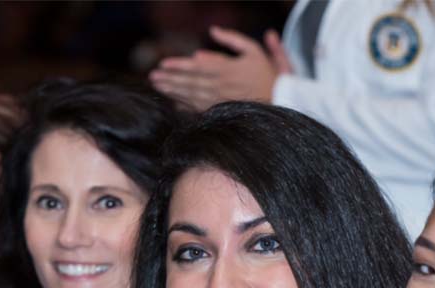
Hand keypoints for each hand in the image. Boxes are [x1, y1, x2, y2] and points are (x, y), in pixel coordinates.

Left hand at [150, 26, 292, 110]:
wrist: (281, 100)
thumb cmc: (267, 73)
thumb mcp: (253, 49)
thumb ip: (232, 39)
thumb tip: (213, 30)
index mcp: (227, 69)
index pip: (197, 67)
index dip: (179, 66)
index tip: (163, 64)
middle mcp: (221, 86)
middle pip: (190, 82)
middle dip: (170, 80)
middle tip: (152, 77)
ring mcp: (221, 101)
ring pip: (192, 96)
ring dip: (173, 92)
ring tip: (158, 87)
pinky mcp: (223, 111)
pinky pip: (200, 108)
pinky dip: (185, 106)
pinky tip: (173, 103)